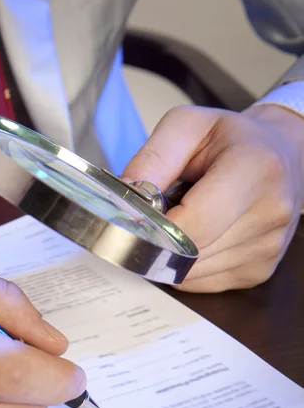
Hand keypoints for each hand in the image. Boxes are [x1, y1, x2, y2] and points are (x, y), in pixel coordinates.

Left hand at [122, 104, 303, 291]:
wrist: (283, 154)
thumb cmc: (229, 138)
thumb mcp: (187, 125)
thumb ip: (153, 158)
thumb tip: (124, 199)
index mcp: (255, 169)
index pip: (192, 224)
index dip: (153, 229)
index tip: (131, 221)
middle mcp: (269, 213)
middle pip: (189, 253)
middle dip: (158, 240)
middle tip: (153, 217)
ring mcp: (267, 248)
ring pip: (191, 273)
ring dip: (172, 253)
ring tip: (183, 220)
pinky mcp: (259, 271)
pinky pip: (201, 282)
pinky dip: (186, 265)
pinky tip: (197, 236)